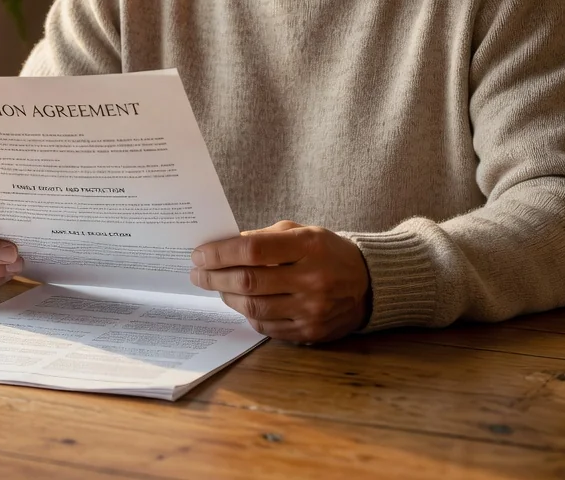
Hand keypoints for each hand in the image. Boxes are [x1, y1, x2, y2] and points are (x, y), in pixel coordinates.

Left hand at [190, 220, 370, 343]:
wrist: (367, 283)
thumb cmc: (326, 251)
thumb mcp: (301, 232)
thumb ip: (264, 237)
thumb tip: (223, 247)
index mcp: (308, 246)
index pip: (253, 250)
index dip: (221, 253)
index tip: (199, 254)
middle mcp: (311, 279)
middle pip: (249, 282)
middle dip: (215, 277)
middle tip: (197, 273)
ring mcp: (312, 309)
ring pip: (254, 308)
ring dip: (227, 297)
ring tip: (216, 286)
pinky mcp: (310, 332)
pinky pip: (267, 327)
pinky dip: (247, 314)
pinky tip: (239, 302)